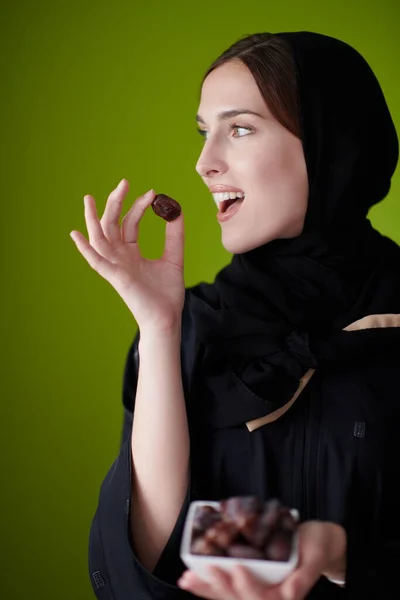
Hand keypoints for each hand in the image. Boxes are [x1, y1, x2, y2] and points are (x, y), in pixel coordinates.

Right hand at [70, 179, 184, 331]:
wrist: (166, 318)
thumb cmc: (167, 293)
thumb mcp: (174, 258)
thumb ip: (174, 235)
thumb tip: (176, 210)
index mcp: (131, 253)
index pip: (130, 223)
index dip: (138, 206)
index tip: (153, 193)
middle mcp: (120, 257)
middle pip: (111, 224)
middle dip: (116, 203)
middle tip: (124, 182)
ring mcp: (115, 266)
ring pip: (98, 238)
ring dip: (92, 219)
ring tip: (88, 198)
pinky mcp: (115, 277)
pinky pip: (96, 261)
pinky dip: (85, 248)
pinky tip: (76, 234)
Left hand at [177, 520, 345, 599]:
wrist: (320, 542)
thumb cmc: (318, 545)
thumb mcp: (316, 555)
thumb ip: (304, 574)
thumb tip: (292, 591)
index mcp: (286, 594)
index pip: (263, 596)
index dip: (248, 585)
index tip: (237, 568)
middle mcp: (270, 596)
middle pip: (240, 598)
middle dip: (218, 586)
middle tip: (199, 573)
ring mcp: (259, 590)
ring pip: (229, 595)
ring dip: (207, 588)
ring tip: (187, 579)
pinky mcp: (251, 581)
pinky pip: (229, 586)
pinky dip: (210, 583)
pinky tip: (194, 577)